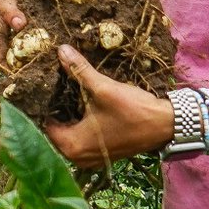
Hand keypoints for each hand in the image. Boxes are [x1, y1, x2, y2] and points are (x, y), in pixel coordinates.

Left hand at [43, 44, 174, 168]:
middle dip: (55, 107)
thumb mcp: (103, 88)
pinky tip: (80, 104)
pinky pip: (80, 137)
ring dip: (67, 114)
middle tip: (53, 84)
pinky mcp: (100, 154)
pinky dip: (79, 123)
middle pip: (55, 129)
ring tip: (65, 91)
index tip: (43, 85)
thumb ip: (78, 70)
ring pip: (68, 133)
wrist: (165, 125)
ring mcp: (89, 158)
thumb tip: (60, 50)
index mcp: (71, 145)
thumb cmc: (133, 110)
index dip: (43, 103)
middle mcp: (76, 157)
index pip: (44, 123)